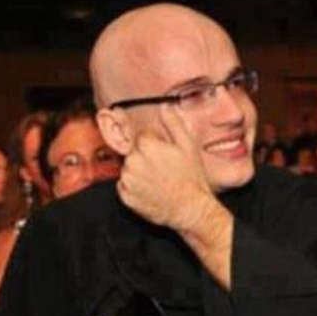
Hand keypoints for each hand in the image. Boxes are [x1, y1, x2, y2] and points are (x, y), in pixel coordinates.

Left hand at [116, 104, 219, 232]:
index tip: (165, 153)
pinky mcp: (125, 196)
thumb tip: (164, 106)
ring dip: (139, 172)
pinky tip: (150, 190)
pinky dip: (134, 187)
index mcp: (146, 146)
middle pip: (134, 152)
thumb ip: (173, 123)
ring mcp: (127, 180)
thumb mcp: (188, 146)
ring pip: (129, 169)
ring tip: (159, 180)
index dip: (155, 143)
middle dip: (146, 157)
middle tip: (164, 168)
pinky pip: (125, 186)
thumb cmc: (192, 178)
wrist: (190, 209)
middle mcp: (132, 161)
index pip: (143, 136)